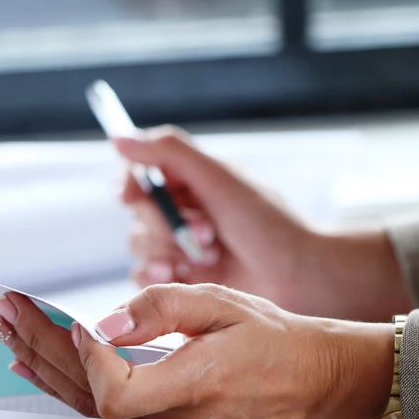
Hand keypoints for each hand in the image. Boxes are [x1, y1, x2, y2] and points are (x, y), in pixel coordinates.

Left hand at [0, 285, 393, 418]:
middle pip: (87, 399)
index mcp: (197, 385)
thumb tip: (104, 321)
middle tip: (8, 312)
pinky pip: (103, 410)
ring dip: (44, 366)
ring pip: (88, 408)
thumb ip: (162, 308)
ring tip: (10, 333)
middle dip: (40, 350)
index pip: (117, 395)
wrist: (311, 379)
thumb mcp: (224, 302)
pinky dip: (66, 382)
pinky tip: (38, 366)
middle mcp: (178, 418)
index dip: (85, 361)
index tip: (74, 321)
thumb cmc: (273, 339)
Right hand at [116, 127, 412, 321]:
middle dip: (165, 225)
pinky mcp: (184, 280)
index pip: (142, 172)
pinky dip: (157, 276)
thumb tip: (118, 138)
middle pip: (139, 213)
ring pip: (140, 245)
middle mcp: (185, 210)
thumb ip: (169, 152)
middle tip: (206, 233)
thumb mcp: (219, 178)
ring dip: (168, 250)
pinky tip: (182, 276)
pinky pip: (146, 277)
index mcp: (194, 179)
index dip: (129, 182)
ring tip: (209, 256)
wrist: (300, 277)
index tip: (129, 195)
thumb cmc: (268, 224)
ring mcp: (183, 246)